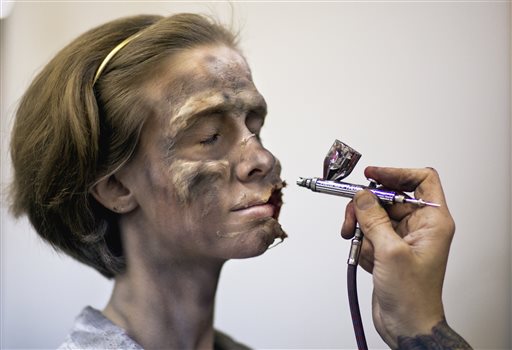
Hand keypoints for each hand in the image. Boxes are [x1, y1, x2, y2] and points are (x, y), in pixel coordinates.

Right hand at [341, 167, 454, 347]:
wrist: (406, 324)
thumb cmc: (412, 296)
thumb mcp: (390, 252)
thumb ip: (374, 219)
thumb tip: (362, 195)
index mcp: (432, 221)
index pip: (421, 180)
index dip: (396, 173)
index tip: (372, 175)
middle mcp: (419, 226)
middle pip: (389, 197)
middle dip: (366, 206)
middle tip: (351, 215)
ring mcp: (402, 237)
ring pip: (374, 215)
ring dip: (360, 226)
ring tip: (354, 241)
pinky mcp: (388, 248)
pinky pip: (369, 232)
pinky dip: (361, 242)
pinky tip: (364, 258)